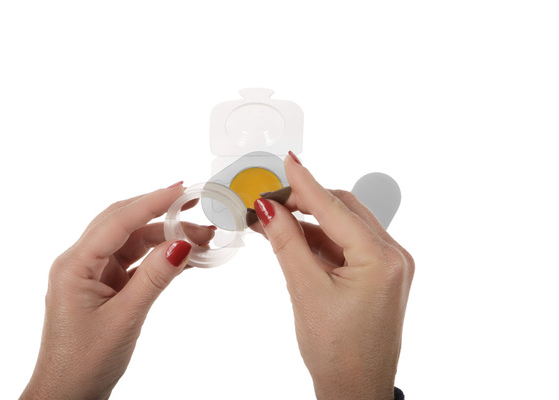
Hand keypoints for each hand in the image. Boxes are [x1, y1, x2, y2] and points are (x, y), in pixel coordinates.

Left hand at [21, 183, 214, 399]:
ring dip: (165, 237)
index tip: (181, 190)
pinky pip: (136, 262)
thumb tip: (183, 244)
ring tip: (200, 238)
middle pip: (124, 224)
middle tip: (195, 206)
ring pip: (133, 242)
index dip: (152, 202)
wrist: (68, 394)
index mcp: (74, 265)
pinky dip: (159, 257)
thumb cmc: (84, 361)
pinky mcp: (105, 286)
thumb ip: (154, 277)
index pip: (118, 222)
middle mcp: (81, 262)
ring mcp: (93, 274)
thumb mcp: (125, 317)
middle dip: (161, 214)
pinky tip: (184, 256)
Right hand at [252, 156, 413, 399]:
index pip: (335, 208)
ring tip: (273, 218)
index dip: (304, 184)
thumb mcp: (306, 291)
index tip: (286, 161)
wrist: (356, 389)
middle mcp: (393, 256)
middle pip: (344, 210)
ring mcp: (388, 265)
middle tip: (268, 198)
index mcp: (381, 260)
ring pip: (345, 226)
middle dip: (305, 201)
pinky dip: (320, 239)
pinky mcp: (379, 273)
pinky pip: (347, 244)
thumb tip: (268, 209)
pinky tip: (294, 236)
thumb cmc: (337, 351)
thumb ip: (287, 244)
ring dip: (311, 220)